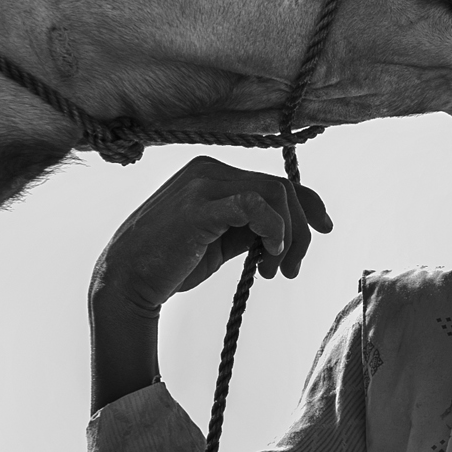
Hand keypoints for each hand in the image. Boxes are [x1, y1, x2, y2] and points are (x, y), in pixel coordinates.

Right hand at [91, 156, 328, 315]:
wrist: (127, 281)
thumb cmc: (172, 262)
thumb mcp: (221, 238)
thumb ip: (251, 227)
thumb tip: (289, 230)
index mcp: (213, 172)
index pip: (276, 180)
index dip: (308, 204)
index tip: (325, 229)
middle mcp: (209, 169)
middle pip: (282, 188)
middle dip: (300, 231)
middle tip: (290, 269)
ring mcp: (203, 184)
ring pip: (275, 194)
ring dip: (288, 236)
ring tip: (274, 269)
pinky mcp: (199, 207)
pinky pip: (254, 204)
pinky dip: (273, 228)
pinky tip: (268, 254)